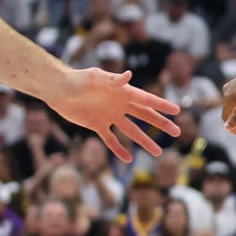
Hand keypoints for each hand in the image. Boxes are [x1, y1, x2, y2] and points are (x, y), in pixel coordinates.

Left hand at [49, 67, 179, 162]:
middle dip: (161, 124)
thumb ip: (113, 80)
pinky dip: (118, 150)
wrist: (58, 89)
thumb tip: (129, 75)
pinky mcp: (97, 125)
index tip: (177, 111)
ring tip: (158, 153)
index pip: (147, 100)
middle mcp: (119, 105)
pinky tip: (128, 159)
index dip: (162, 105)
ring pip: (131, 131)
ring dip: (145, 141)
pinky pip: (111, 140)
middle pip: (145, 116)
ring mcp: (110, 116)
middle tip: (177, 132)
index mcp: (123, 92)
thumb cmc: (77, 79)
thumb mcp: (95, 78)